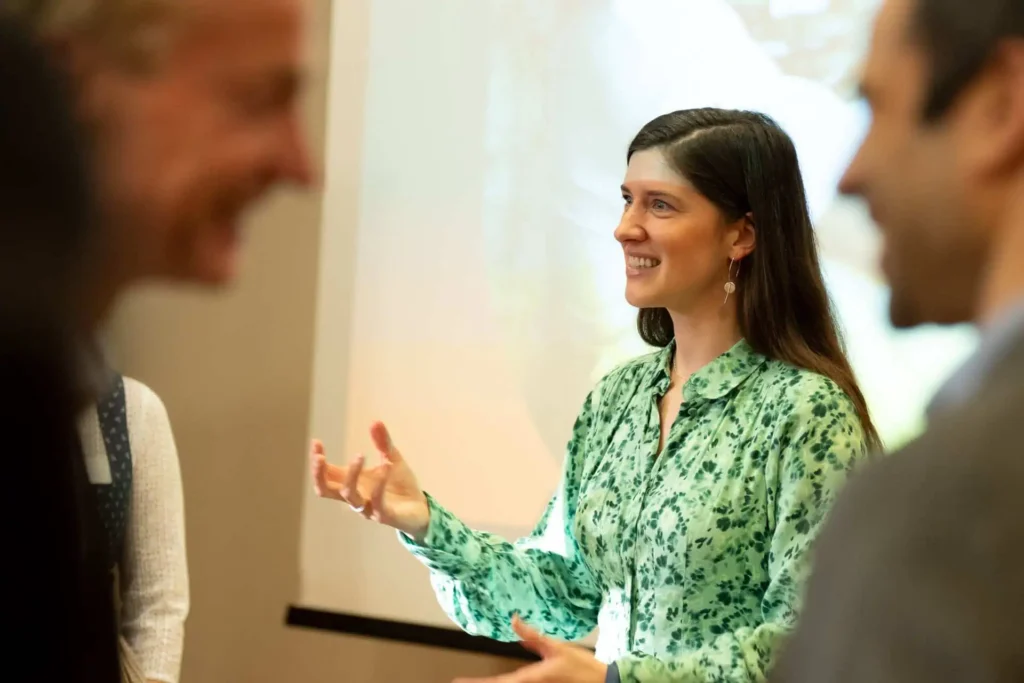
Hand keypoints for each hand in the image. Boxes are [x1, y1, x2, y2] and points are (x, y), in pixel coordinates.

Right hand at [310, 421, 430, 539]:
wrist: (421, 509)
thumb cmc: (400, 485)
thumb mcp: (391, 459)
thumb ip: (383, 443)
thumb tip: (375, 421)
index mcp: (353, 482)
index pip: (326, 474)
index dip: (317, 460)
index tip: (316, 442)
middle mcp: (355, 496)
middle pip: (325, 489)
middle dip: (318, 474)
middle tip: (320, 457)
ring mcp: (367, 508)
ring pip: (348, 494)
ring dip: (352, 473)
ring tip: (360, 454)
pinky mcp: (384, 516)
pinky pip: (376, 502)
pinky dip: (379, 484)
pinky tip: (386, 467)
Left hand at [453, 616, 606, 682]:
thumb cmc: (582, 667)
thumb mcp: (557, 647)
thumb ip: (533, 636)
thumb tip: (513, 620)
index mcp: (530, 678)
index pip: (498, 682)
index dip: (477, 682)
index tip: (458, 680)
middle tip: (461, 681)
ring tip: (475, 680)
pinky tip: (503, 679)